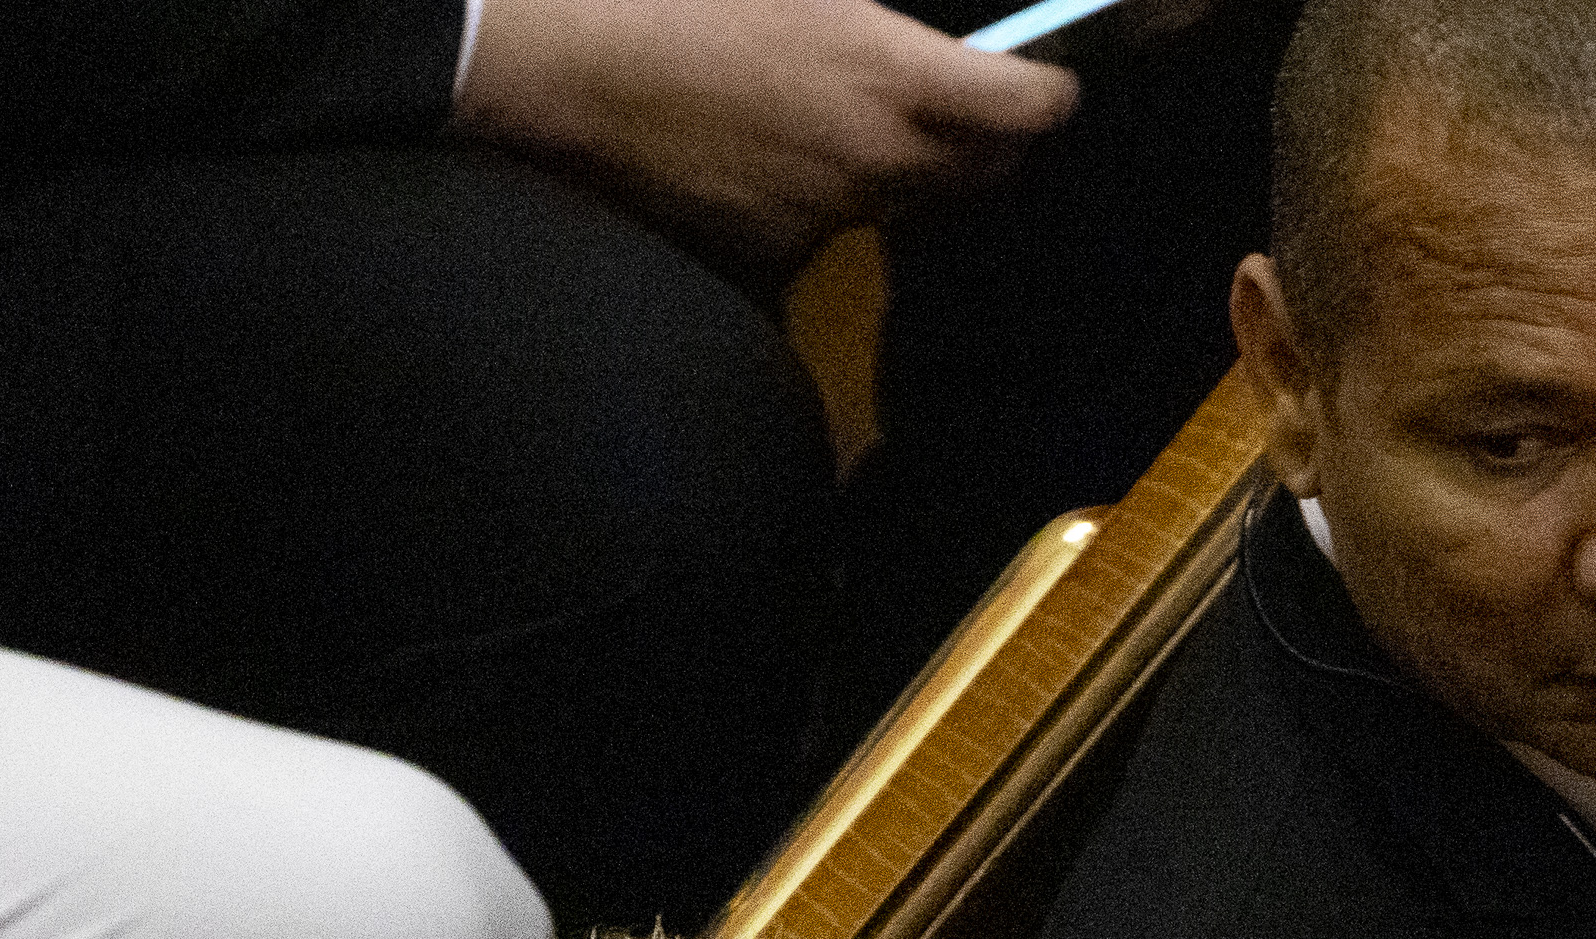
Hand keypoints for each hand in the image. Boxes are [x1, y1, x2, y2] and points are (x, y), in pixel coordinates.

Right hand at [457, 0, 1080, 275]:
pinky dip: (811, 199)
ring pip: (901, 202)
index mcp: (890, 72)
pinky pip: (821, 231)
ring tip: (828, 117)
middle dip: (986, 139)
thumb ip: (875, 16)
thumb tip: (902, 32)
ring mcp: (824, 217)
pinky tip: (760, 155)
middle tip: (956, 101)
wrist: (553, 61)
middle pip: (984, 170)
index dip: (1043, 90)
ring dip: (893, 168)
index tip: (1037, 79)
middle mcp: (876, 159)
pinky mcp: (767, 257)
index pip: (1030, 107)